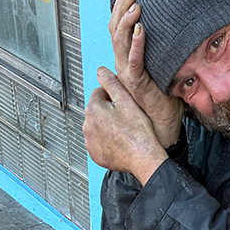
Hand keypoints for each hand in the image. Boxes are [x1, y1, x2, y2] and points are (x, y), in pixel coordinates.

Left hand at [83, 68, 166, 184]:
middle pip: (97, 110)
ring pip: (97, 126)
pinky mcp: (94, 154)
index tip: (123, 102)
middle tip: (126, 116)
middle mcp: (87, 126)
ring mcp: (89, 141)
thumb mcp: (127, 100)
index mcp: (93, 109)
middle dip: (109, 110)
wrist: (142, 158)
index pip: (99, 93)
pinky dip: (107, 140)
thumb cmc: (137, 131)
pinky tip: (119, 140)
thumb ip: (112, 83)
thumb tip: (101, 71)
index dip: (113, 95)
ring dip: (107, 125)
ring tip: (124, 129)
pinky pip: (98, 142)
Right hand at [110, 0, 183, 147]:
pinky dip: (137, 44)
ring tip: (136, 5)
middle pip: (115, 29)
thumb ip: (164, 49)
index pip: (119, 28)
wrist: (162, 124)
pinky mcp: (136, 83)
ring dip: (127, 21)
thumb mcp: (165, 66)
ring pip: (119, 42)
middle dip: (122, 6)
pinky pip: (133, 61)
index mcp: (127, 58)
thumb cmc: (165, 99)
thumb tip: (180, 27)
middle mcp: (123, 63)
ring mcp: (127, 73)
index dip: (121, 7)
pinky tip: (141, 28)